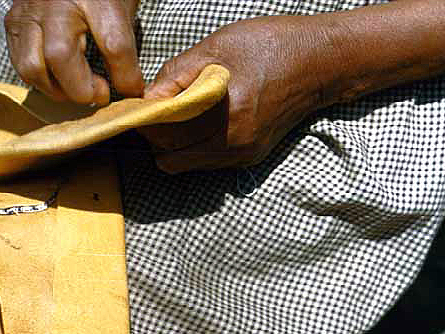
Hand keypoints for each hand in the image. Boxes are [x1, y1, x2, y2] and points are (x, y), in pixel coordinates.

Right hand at [5, 0, 143, 104]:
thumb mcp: (121, 6)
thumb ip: (125, 43)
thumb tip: (130, 87)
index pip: (113, 43)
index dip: (125, 76)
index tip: (132, 90)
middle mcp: (55, 3)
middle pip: (59, 56)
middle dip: (81, 88)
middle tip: (100, 92)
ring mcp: (29, 12)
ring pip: (32, 67)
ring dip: (57, 89)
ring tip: (77, 86)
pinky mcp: (13, 22)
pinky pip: (20, 65)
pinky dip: (41, 80)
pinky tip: (60, 77)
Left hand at [142, 15, 327, 172]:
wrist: (320, 63)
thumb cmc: (271, 46)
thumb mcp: (218, 47)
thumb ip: (177, 74)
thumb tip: (147, 99)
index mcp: (228, 115)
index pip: (167, 135)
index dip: (145, 123)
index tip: (137, 109)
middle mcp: (236, 144)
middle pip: (172, 157)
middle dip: (156, 137)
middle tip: (155, 112)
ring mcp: (244, 154)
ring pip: (187, 164)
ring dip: (174, 145)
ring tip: (176, 115)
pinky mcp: (250, 157)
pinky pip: (206, 161)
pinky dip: (193, 147)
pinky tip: (197, 122)